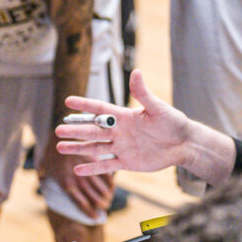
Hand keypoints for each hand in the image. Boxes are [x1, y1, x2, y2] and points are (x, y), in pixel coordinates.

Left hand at [39, 149, 114, 219]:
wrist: (58, 134)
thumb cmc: (49, 152)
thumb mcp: (43, 167)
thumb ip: (43, 177)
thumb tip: (41, 182)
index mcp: (66, 185)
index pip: (81, 204)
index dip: (89, 213)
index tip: (95, 219)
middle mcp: (78, 180)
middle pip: (93, 198)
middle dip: (100, 206)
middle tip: (104, 209)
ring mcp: (87, 170)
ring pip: (100, 189)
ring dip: (106, 197)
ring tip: (108, 201)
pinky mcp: (94, 160)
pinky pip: (105, 175)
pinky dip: (110, 183)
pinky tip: (112, 188)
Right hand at [56, 69, 193, 176]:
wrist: (184, 144)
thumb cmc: (173, 122)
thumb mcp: (157, 107)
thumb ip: (143, 93)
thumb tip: (136, 71)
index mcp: (124, 116)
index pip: (100, 109)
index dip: (85, 105)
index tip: (68, 101)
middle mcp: (120, 131)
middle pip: (93, 130)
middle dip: (76, 130)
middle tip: (57, 130)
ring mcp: (122, 147)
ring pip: (95, 148)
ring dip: (78, 148)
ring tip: (60, 147)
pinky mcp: (127, 162)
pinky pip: (107, 165)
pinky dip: (93, 168)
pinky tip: (78, 170)